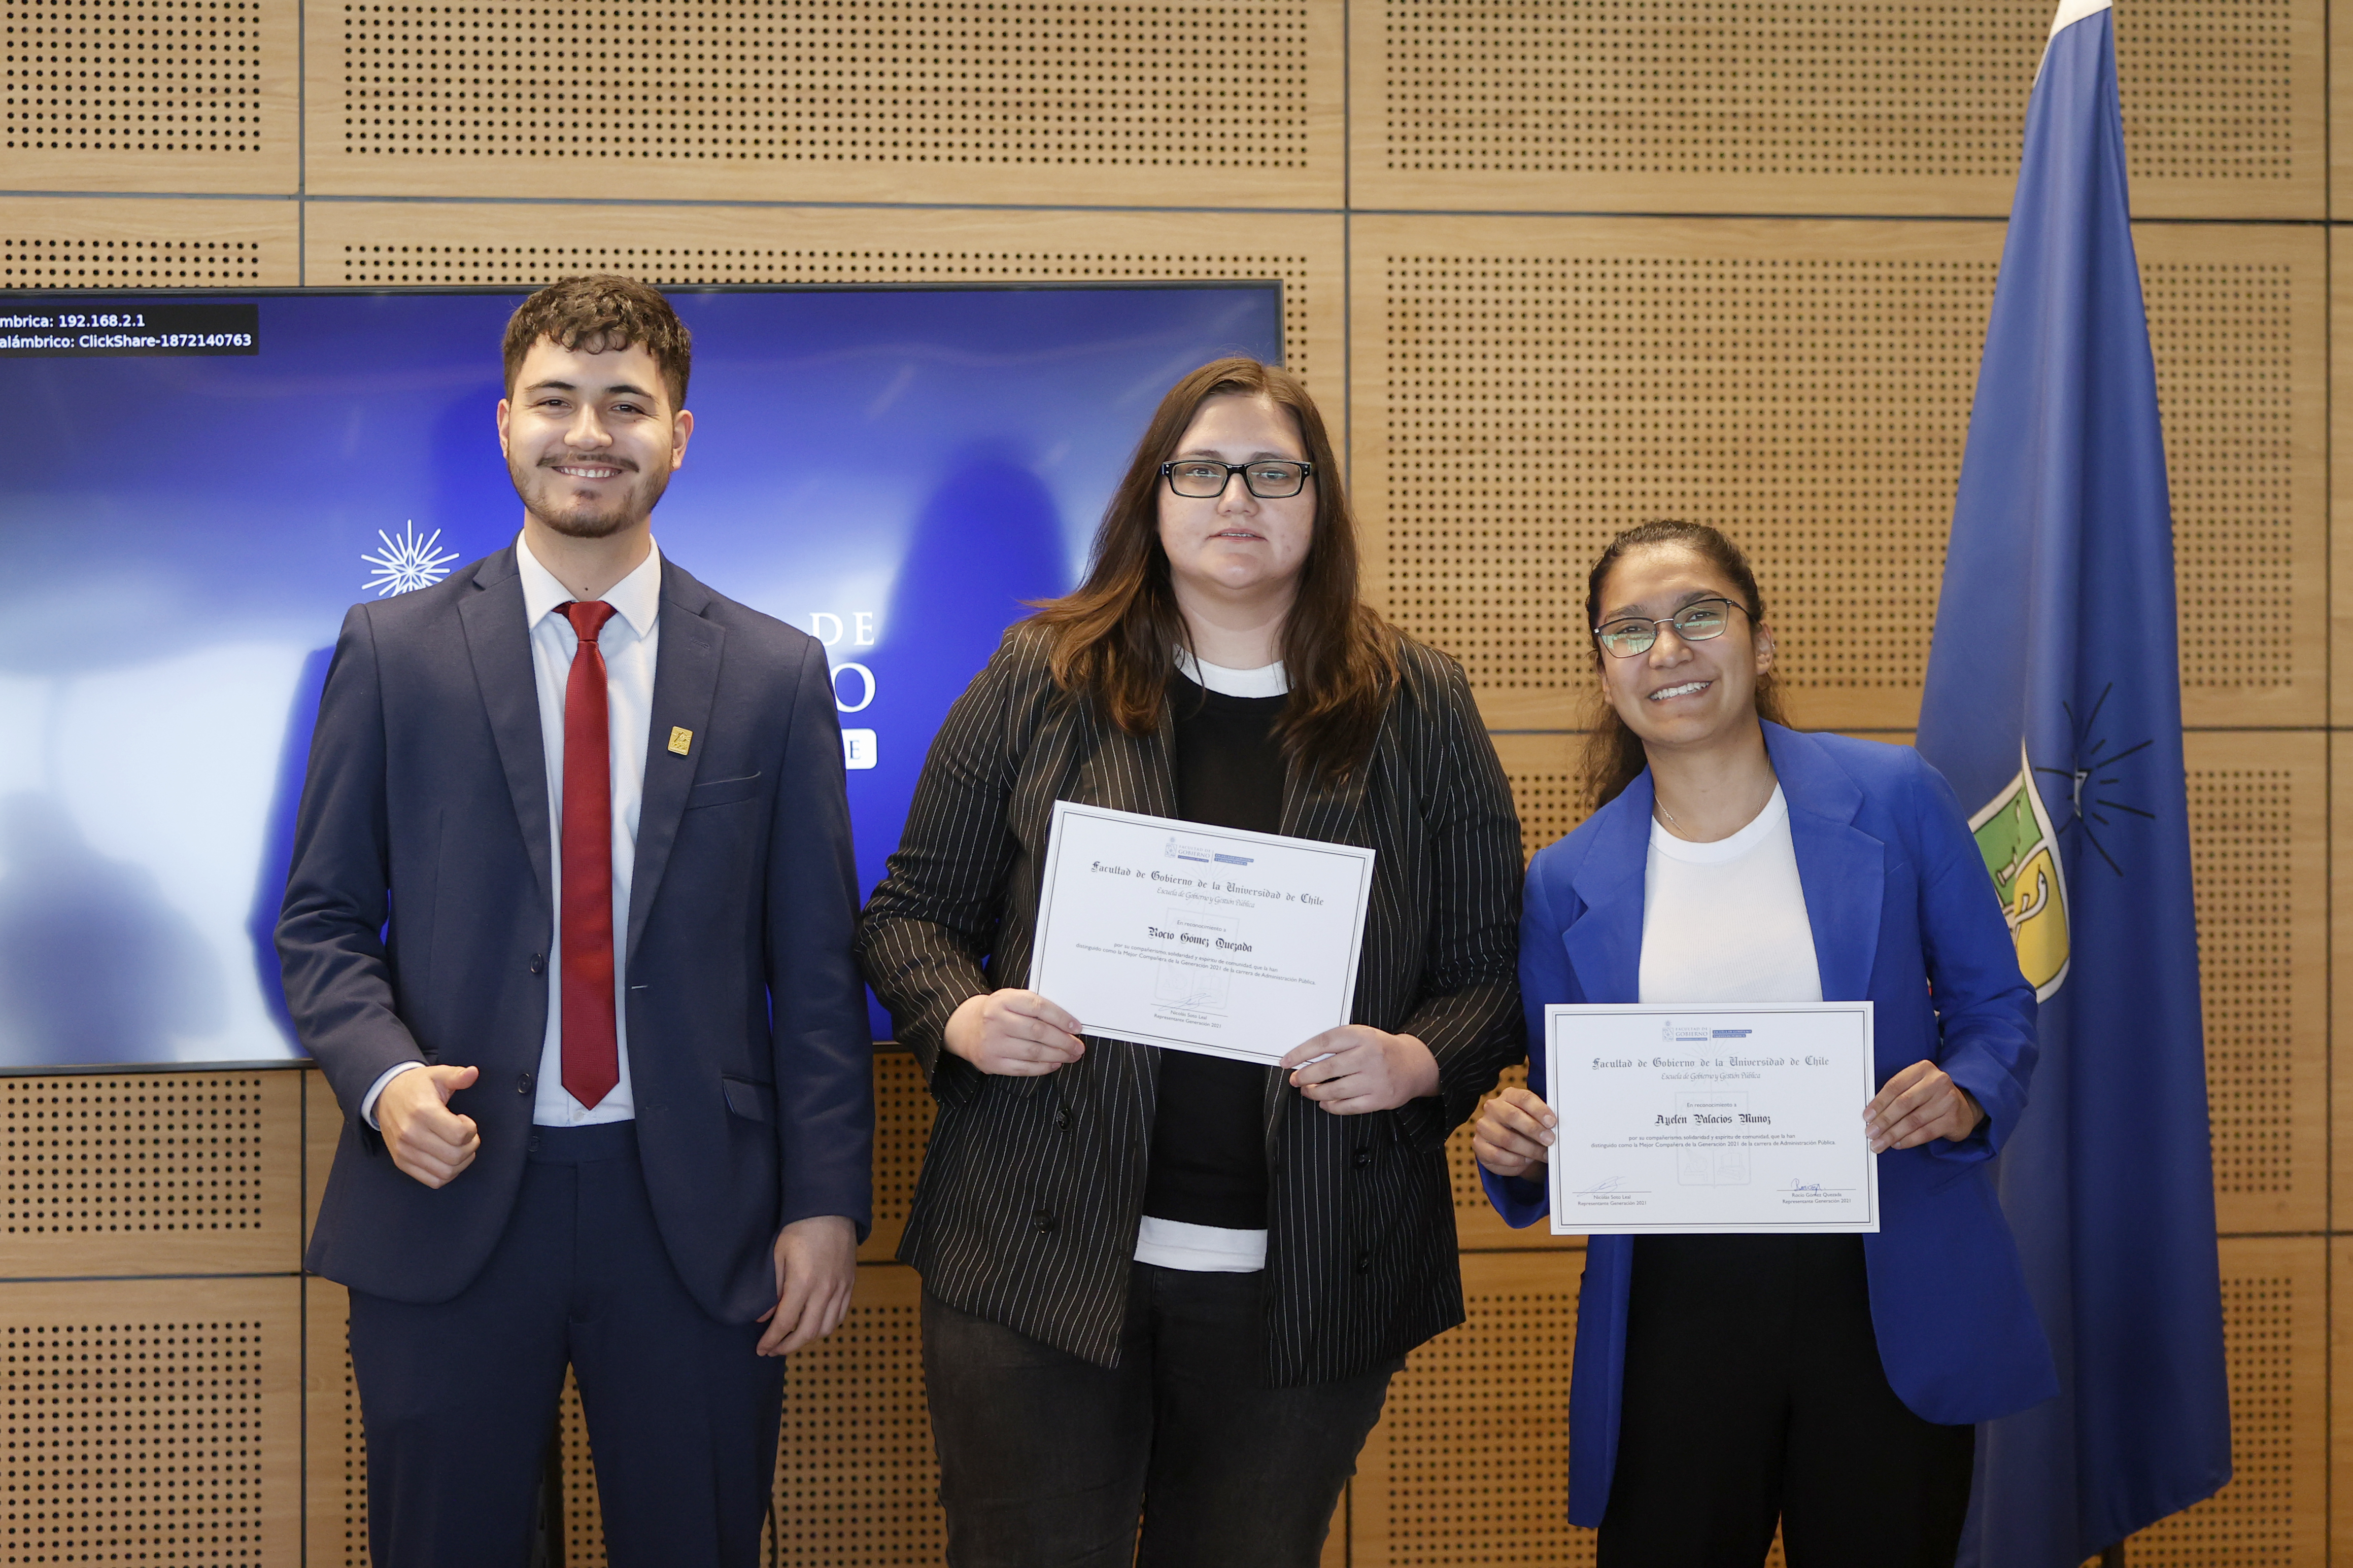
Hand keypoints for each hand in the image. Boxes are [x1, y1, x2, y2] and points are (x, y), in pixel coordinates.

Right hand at [376, 1064, 481, 1187]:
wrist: (385, 1095)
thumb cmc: (416, 1086)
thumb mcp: (437, 1074)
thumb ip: (457, 1075)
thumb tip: (473, 1073)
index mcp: (422, 1112)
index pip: (459, 1135)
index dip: (471, 1129)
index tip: (464, 1119)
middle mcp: (411, 1135)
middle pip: (455, 1156)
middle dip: (470, 1146)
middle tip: (466, 1135)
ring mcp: (404, 1151)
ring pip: (446, 1173)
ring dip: (461, 1162)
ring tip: (458, 1146)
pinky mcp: (401, 1162)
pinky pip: (433, 1181)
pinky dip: (447, 1174)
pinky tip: (448, 1157)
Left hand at [757, 1215, 857, 1356]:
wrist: (831, 1210)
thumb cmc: (800, 1229)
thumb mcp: (777, 1255)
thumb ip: (772, 1289)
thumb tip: (763, 1317)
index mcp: (803, 1283)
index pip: (785, 1323)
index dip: (772, 1340)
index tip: (762, 1348)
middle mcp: (824, 1290)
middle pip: (807, 1332)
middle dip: (787, 1346)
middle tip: (773, 1350)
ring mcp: (840, 1288)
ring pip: (826, 1328)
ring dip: (808, 1339)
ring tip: (792, 1340)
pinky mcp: (849, 1284)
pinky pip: (840, 1315)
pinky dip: (827, 1327)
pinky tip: (814, 1326)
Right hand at [943, 989, 1085, 1076]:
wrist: (965, 1027)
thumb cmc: (997, 1012)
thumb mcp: (1011, 999)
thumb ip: (1034, 1006)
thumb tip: (1068, 1023)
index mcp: (1004, 1000)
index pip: (1038, 1007)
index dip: (1061, 1018)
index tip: (1077, 1027)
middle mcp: (996, 1021)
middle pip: (1038, 1032)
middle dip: (1064, 1041)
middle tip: (1078, 1047)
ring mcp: (993, 1043)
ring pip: (1033, 1052)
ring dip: (1057, 1055)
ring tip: (1071, 1056)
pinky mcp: (991, 1063)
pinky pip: (1023, 1068)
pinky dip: (1042, 1068)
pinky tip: (1054, 1064)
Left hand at [1279, 1026, 1439, 1114]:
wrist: (1414, 1064)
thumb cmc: (1381, 1049)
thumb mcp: (1362, 1035)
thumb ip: (1338, 1043)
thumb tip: (1304, 1058)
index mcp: (1362, 1036)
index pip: (1324, 1043)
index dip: (1301, 1053)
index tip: (1287, 1061)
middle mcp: (1369, 1057)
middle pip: (1327, 1068)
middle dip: (1305, 1076)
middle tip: (1296, 1079)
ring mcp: (1375, 1079)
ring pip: (1335, 1090)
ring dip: (1315, 1093)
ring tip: (1308, 1091)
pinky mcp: (1379, 1099)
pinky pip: (1347, 1106)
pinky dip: (1331, 1106)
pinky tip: (1325, 1102)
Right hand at [1473, 1086, 1556, 1177]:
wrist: (1509, 1146)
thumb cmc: (1525, 1129)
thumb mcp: (1536, 1120)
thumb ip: (1544, 1121)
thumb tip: (1558, 1128)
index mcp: (1510, 1096)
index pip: (1524, 1098)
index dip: (1539, 1110)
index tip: (1552, 1122)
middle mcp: (1493, 1108)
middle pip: (1512, 1116)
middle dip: (1534, 1130)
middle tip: (1549, 1140)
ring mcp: (1484, 1126)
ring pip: (1506, 1138)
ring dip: (1528, 1149)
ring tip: (1541, 1154)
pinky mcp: (1478, 1144)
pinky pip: (1497, 1155)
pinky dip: (1514, 1161)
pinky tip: (1524, 1160)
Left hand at [1863, 1060, 1984, 1152]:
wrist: (1963, 1106)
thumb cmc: (1931, 1096)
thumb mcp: (1915, 1086)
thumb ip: (1897, 1094)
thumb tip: (1872, 1114)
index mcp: (1923, 1069)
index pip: (1895, 1086)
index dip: (1879, 1102)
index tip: (1867, 1116)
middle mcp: (1937, 1082)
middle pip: (1903, 1103)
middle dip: (1884, 1120)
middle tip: (1871, 1133)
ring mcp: (1947, 1101)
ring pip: (1913, 1120)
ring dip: (1893, 1134)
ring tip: (1880, 1142)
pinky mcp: (1953, 1119)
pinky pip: (1925, 1132)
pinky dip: (1908, 1140)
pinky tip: (1897, 1144)